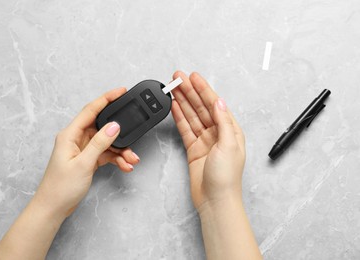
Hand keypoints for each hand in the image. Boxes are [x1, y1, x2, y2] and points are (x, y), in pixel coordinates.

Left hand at [34, 87, 139, 218]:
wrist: (54, 207)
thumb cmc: (60, 187)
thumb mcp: (83, 163)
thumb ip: (99, 143)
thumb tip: (113, 126)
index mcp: (70, 134)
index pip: (91, 110)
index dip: (107, 98)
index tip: (121, 91)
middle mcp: (76, 139)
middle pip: (102, 126)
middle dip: (120, 132)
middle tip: (133, 130)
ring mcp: (82, 149)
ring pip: (107, 142)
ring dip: (120, 150)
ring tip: (131, 159)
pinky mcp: (87, 159)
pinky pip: (106, 153)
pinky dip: (116, 158)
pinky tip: (125, 165)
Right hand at [171, 71, 245, 211]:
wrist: (215, 200)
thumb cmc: (226, 177)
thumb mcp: (229, 145)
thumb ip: (223, 122)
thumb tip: (219, 102)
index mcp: (230, 130)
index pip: (215, 104)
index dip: (203, 89)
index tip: (193, 77)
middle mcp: (217, 133)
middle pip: (201, 107)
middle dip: (190, 91)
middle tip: (178, 78)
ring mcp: (205, 140)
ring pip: (192, 115)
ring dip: (183, 101)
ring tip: (173, 88)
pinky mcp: (193, 148)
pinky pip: (185, 129)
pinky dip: (179, 117)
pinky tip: (174, 106)